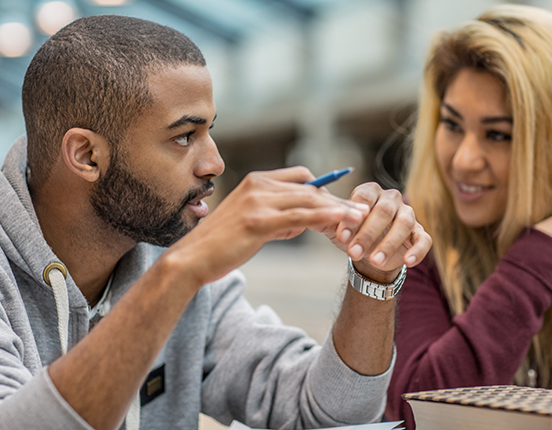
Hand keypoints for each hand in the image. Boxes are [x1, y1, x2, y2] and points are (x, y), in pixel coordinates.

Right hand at [162, 167, 369, 286]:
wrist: (192, 259)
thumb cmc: (221, 246)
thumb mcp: (252, 226)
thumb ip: (277, 220)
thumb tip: (301, 223)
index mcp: (255, 181)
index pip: (300, 177)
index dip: (323, 190)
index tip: (343, 204)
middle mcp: (257, 185)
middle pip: (308, 187)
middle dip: (336, 200)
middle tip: (359, 212)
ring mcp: (257, 201)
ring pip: (307, 200)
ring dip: (337, 209)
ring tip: (359, 217)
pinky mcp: (258, 220)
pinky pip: (299, 215)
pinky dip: (323, 216)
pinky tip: (340, 220)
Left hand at [318, 182, 431, 282]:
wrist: (368, 253)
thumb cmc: (352, 234)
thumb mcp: (336, 227)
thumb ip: (328, 219)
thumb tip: (313, 215)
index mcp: (370, 192)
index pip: (363, 197)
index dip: (353, 216)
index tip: (341, 236)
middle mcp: (391, 199)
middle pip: (383, 211)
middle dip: (368, 233)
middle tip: (353, 252)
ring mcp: (408, 215)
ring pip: (404, 224)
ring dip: (389, 243)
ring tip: (374, 261)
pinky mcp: (420, 233)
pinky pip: (424, 239)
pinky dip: (417, 251)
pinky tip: (407, 262)